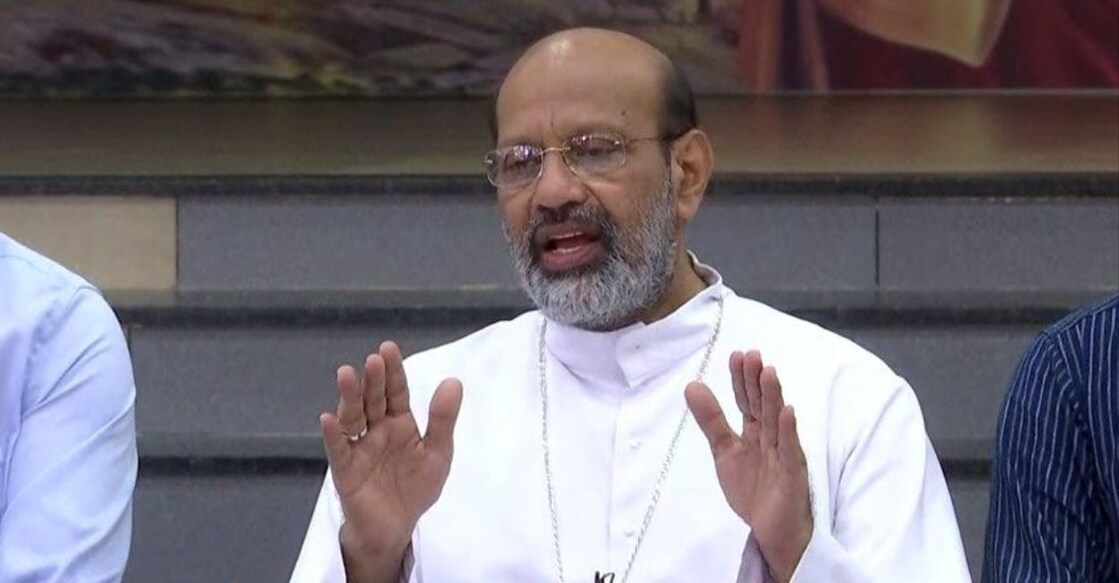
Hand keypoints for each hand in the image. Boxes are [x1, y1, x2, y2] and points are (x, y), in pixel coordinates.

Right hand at [320, 341, 462, 581]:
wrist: (396, 528)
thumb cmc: (414, 489)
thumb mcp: (437, 454)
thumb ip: (442, 420)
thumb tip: (453, 381)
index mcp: (399, 422)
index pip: (396, 391)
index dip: (393, 371)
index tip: (388, 348)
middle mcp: (376, 429)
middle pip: (373, 399)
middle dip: (372, 379)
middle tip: (373, 360)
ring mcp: (359, 447)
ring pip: (352, 417)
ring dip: (349, 396)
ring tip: (347, 374)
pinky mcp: (346, 469)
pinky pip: (338, 449)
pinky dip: (334, 435)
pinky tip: (328, 419)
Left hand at [685, 350, 812, 581]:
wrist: (773, 532)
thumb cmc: (753, 490)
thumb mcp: (725, 453)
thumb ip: (711, 421)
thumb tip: (692, 385)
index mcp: (754, 433)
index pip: (746, 401)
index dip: (741, 380)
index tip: (736, 356)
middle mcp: (770, 439)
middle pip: (762, 406)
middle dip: (756, 381)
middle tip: (751, 355)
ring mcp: (784, 455)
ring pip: (776, 422)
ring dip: (773, 398)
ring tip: (769, 372)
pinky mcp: (793, 475)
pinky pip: (790, 451)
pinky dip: (788, 432)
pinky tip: (787, 413)